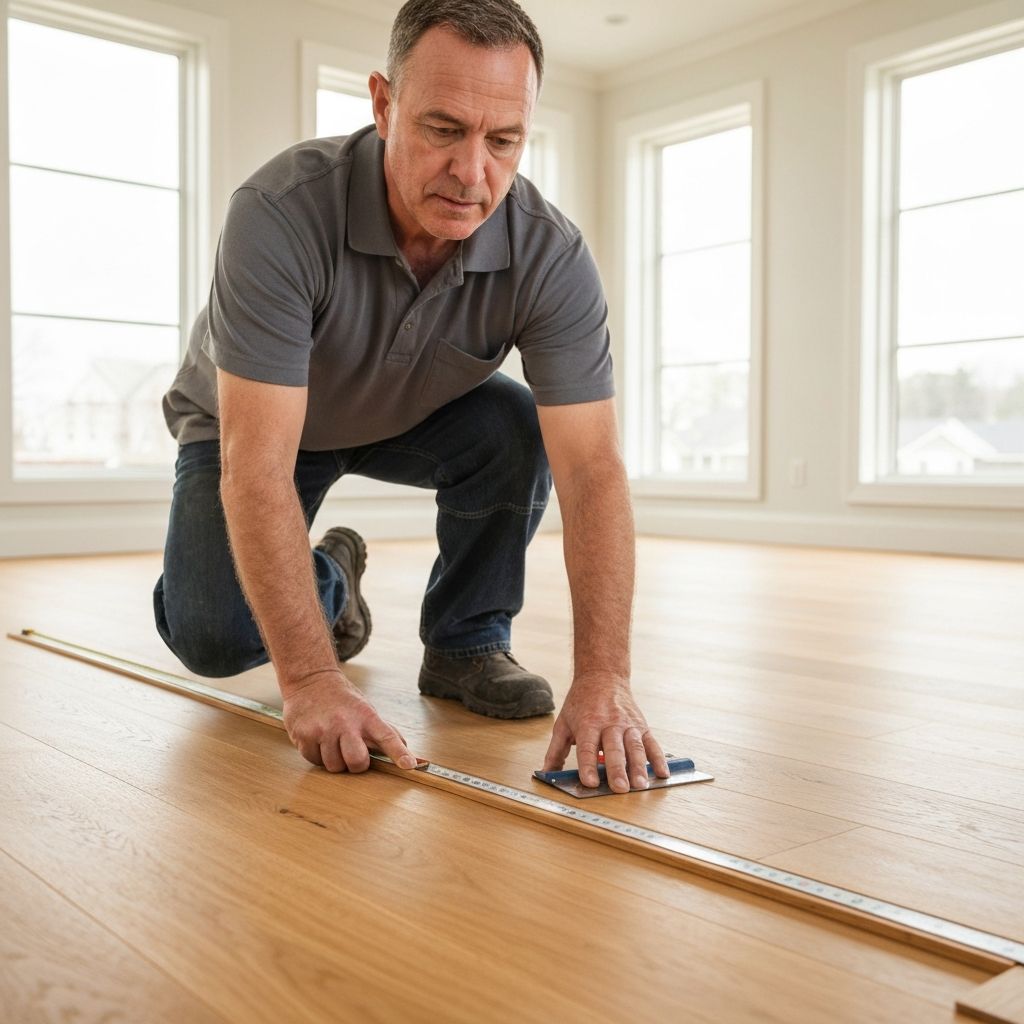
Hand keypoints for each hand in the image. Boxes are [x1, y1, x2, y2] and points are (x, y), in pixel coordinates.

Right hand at [282, 670, 416, 772]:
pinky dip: (317, 756)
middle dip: (356, 765)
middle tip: (351, 753)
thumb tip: (407, 750)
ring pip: (334, 766)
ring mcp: (323, 729)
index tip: (409, 765)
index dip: (399, 753)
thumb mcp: (366, 709)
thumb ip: (383, 731)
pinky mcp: (303, 735)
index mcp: (366, 716)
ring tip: (332, 742)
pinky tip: (317, 739)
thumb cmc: (343, 700)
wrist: (310, 680)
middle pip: (357, 762)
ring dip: (334, 760)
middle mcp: (345, 722)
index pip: (387, 737)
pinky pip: (314, 761)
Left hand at [543, 672, 667, 793]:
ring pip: (635, 746)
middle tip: (620, 788)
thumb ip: (555, 750)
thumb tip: (546, 772)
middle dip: (617, 769)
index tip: (590, 783)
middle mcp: (610, 723)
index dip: (588, 766)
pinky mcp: (641, 726)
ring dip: (639, 767)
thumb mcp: (563, 722)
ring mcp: (628, 724)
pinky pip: (652, 743)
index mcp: (588, 723)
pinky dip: (659, 758)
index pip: (587, 747)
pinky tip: (662, 773)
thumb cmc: (581, 702)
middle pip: (614, 749)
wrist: (602, 676)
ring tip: (641, 785)